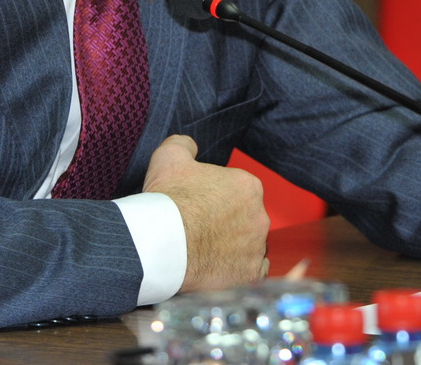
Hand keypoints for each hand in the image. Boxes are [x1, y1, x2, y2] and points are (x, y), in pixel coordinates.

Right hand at [142, 134, 269, 291]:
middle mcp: (260, 216)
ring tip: (206, 251)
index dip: (216, 198)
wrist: (161, 245)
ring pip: (250, 245)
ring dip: (234, 247)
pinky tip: (220, 267)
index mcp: (248, 186)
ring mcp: (257, 247)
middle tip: (200, 229)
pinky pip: (253, 271)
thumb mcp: (169, 157)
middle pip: (245, 218)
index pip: (238, 191)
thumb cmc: (167, 201)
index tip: (199, 206)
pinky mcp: (250, 275)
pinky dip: (239, 270)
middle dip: (227, 222)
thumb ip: (183, 144)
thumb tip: (190, 145)